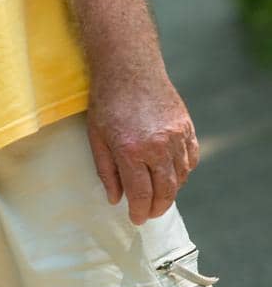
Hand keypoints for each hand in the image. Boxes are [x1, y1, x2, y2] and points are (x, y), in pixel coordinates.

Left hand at [87, 68, 198, 224]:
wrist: (128, 67)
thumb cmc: (107, 102)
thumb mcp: (97, 138)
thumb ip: (107, 172)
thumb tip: (116, 199)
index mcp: (130, 151)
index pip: (141, 194)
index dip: (139, 211)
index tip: (136, 219)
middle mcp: (157, 146)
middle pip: (165, 190)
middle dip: (157, 208)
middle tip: (149, 214)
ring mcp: (176, 136)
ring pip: (180, 176)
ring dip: (171, 191)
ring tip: (159, 197)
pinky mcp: (186, 126)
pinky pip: (190, 158)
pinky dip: (183, 171)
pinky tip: (173, 175)